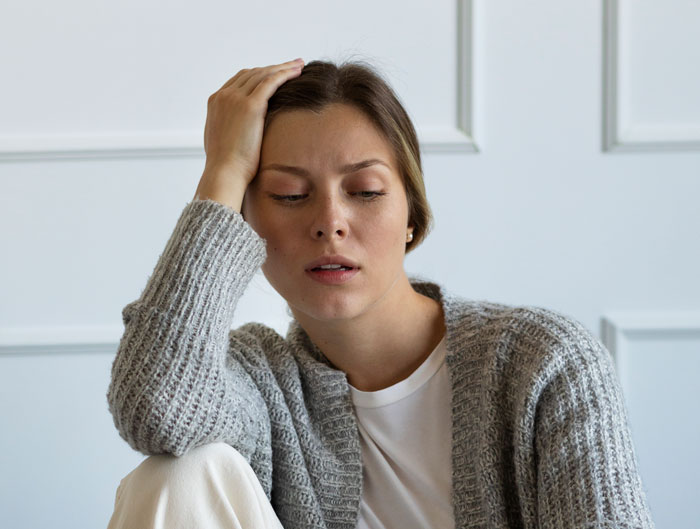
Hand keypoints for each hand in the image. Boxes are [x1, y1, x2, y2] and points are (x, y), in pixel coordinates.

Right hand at [193, 58, 304, 210]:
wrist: (224, 172)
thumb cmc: (227, 165)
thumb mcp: (224, 140)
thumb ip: (230, 127)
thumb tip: (239, 130)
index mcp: (215, 102)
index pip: (240, 80)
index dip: (259, 75)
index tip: (275, 74)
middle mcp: (224, 95)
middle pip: (252, 73)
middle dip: (273, 68)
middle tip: (291, 65)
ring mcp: (235, 98)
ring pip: (263, 74)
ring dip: (283, 67)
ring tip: (299, 65)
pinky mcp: (250, 105)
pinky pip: (271, 81)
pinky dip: (285, 73)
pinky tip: (297, 72)